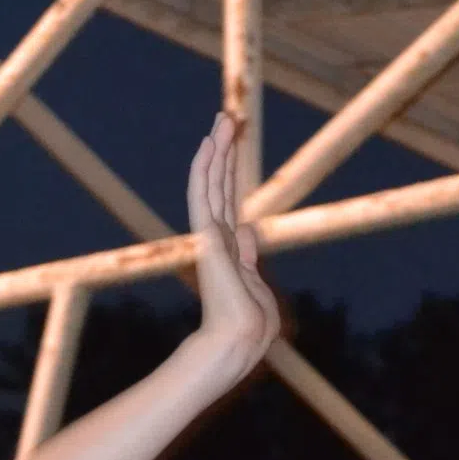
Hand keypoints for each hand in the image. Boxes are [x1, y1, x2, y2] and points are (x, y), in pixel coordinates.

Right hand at [183, 113, 277, 388]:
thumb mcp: (254, 280)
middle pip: (218, 184)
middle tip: (226, 117)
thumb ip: (248, 252)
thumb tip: (248, 229)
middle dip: (223, 151)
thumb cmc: (248, 323)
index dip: (230, 170)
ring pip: (211, 184)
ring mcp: (210, 237)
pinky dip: (204, 170)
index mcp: (229, 247)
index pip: (228, 200)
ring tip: (222, 118)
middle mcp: (216, 238)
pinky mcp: (207, 239)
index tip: (232, 142)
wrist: (237, 342)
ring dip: (216, 150)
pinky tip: (208, 145)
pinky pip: (203, 197)